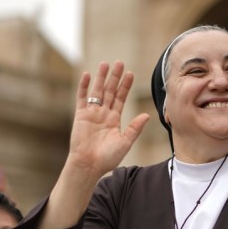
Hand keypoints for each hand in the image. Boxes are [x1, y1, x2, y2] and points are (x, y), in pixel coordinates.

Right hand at [67, 61, 149, 180]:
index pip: (121, 98)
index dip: (125, 86)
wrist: (89, 165)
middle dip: (114, 77)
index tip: (131, 74)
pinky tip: (88, 75)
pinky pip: (82, 98)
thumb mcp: (125, 142)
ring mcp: (91, 113)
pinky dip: (84, 86)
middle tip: (119, 63)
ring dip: (101, 78)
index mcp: (114, 119)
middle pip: (110, 91)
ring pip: (97, 91)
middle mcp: (103, 114)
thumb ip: (135, 128)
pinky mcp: (80, 115)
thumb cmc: (107, 158)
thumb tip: (147, 115)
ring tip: (105, 64)